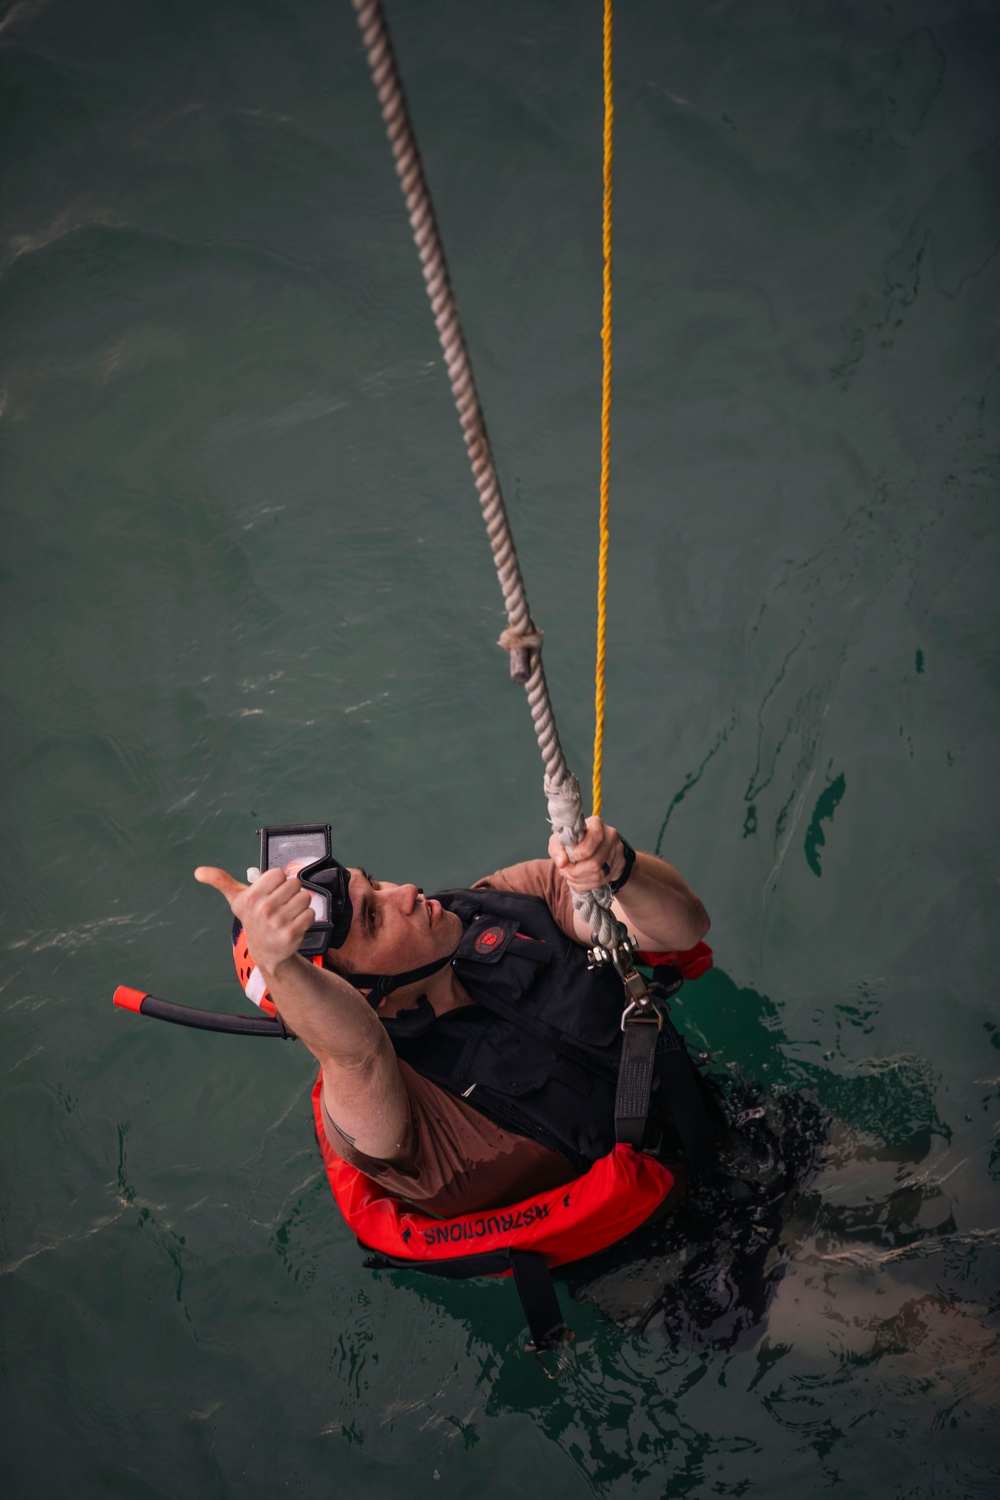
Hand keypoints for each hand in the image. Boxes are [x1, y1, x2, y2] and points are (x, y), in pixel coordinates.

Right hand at [194, 864, 312, 975]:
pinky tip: (295, 923)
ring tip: (288, 913)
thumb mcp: (236, 899)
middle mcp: (263, 910)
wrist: (266, 951)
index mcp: (250, 898)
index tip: (271, 892)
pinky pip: (310, 913)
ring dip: (300, 904)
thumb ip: (220, 881)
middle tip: (281, 904)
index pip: (279, 873)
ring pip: (304, 897)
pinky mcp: (292, 933)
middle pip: (294, 883)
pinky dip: (306, 917)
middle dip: (290, 892)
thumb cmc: (253, 919)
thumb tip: (198, 871)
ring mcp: (278, 922)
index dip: (278, 881)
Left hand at [547, 816, 624, 893]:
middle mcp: (610, 836)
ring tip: (569, 877)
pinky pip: (602, 881)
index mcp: (596, 824)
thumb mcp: (561, 840)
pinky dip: (586, 885)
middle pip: (596, 861)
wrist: (592, 848)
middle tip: (565, 872)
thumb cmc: (574, 842)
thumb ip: (557, 849)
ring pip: (599, 874)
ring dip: (580, 880)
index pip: (595, 836)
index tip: (572, 857)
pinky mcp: (619, 865)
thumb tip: (561, 863)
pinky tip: (578, 881)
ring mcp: (617, 851)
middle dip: (576, 871)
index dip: (583, 850)